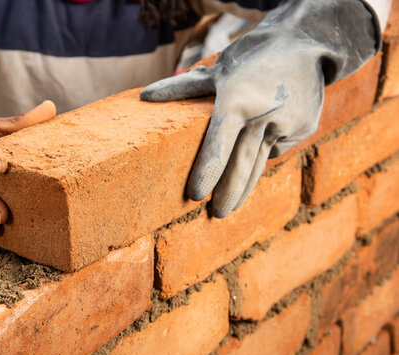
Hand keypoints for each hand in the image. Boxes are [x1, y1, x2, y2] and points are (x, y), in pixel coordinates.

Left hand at [140, 0, 377, 217]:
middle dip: (228, 193)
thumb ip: (183, 88)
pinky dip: (263, 154)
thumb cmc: (250, 58)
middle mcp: (265, 114)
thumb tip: (144, 97)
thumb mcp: (216, 70)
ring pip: (260, 163)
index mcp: (237, 100)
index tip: (195, 196)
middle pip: (241, 164)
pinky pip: (276, 148)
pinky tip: (257, 150)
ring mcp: (289, 123)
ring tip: (232, 208)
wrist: (305, 43)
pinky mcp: (305, 128)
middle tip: (216, 215)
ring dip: (245, 188)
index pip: (218, 144)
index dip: (207, 172)